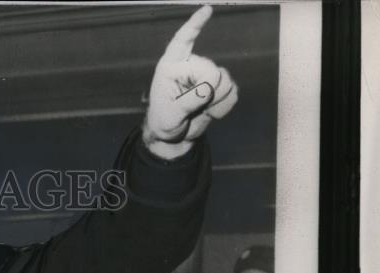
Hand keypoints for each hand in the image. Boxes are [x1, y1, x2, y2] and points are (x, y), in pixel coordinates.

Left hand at [142, 5, 238, 159]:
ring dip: (215, 102)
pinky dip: (223, 107)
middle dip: (206, 94)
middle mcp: (190, 66)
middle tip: (189, 109)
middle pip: (212, 71)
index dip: (195, 26)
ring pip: (225, 82)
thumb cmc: (164, 122)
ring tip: (198, 110)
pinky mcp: (219, 85)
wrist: (174, 137)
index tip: (207, 10)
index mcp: (170, 66)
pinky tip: (210, 112)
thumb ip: (187, 102)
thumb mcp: (169, 116)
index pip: (182, 42)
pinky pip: (232, 93)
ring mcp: (206, 74)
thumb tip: (208, 89)